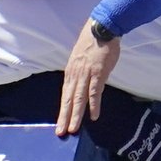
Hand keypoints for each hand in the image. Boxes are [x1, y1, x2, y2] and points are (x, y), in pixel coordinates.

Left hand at [56, 19, 119, 135]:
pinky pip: (95, 91)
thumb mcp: (80, 59)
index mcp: (70, 72)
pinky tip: (93, 116)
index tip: (60, 123)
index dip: (62, 110)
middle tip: (61, 133)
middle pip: (68, 99)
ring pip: (79, 98)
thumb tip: (82, 85)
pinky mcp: (98, 73)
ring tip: (73, 129)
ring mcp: (86, 74)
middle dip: (65, 117)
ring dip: (76, 115)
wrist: (101, 28)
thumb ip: (80, 73)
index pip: (65, 95)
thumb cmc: (93, 43)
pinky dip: (94, 104)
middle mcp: (75, 75)